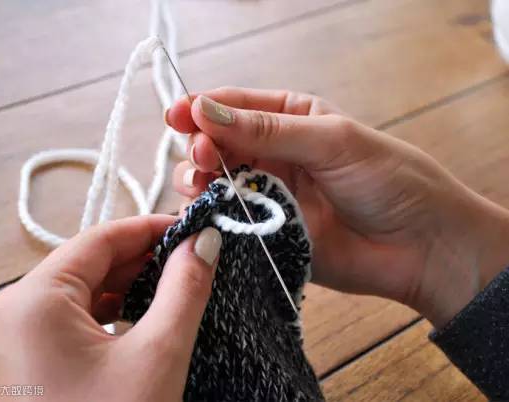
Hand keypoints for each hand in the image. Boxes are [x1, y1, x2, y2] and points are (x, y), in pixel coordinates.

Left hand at [0, 216, 221, 400]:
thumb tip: (205, 241)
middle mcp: (16, 311)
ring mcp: (19, 336)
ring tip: (173, 283)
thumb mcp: (158, 353)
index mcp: (34, 300)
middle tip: (191, 257)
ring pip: (83, 288)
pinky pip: (75, 316)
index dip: (150, 227)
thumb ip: (184, 288)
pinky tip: (142, 314)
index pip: (100, 239)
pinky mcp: (30, 358)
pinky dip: (112, 308)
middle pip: (89, 261)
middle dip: (143, 256)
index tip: (191, 226)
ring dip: (129, 282)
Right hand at [166, 87, 508, 327]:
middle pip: (217, 144)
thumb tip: (205, 111)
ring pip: (215, 182)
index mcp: (291, 119)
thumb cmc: (389, 179)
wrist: (420, 245)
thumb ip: (267, 130)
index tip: (177, 115)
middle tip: (202, 157)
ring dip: (198, 181)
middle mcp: (274, 155)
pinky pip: (228, 221)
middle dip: (200, 146)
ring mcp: (269, 194)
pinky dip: (212, 217)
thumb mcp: (330, 140)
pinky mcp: (268, 232)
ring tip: (201, 184)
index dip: (202, 108)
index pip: (234, 106)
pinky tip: (207, 214)